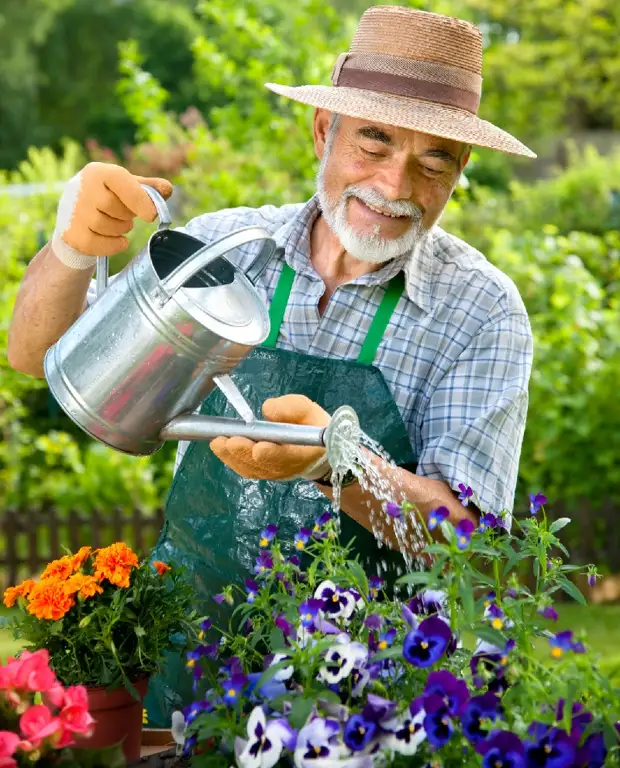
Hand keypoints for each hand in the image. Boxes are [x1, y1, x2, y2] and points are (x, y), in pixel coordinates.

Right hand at [51, 162, 172, 269]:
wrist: (73, 218)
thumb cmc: (106, 198)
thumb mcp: (126, 188)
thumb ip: (148, 188)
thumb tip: (167, 189)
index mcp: (97, 172)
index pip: (123, 183)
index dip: (141, 200)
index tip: (152, 215)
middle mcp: (82, 188)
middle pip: (119, 209)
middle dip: (128, 216)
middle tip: (123, 215)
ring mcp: (74, 212)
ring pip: (111, 228)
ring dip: (120, 230)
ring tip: (114, 223)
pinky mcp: (72, 235)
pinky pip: (103, 245)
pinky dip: (114, 245)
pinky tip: (112, 238)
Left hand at [210, 395, 330, 480]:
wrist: (317, 450)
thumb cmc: (311, 426)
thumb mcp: (308, 410)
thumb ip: (290, 408)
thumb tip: (267, 409)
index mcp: (304, 452)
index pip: (287, 456)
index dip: (272, 454)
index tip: (259, 448)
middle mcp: (287, 467)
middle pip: (263, 464)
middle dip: (243, 452)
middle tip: (227, 440)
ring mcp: (274, 473)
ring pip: (251, 469)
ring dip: (233, 457)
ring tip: (218, 443)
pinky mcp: (263, 473)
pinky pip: (246, 470)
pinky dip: (232, 460)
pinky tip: (221, 449)